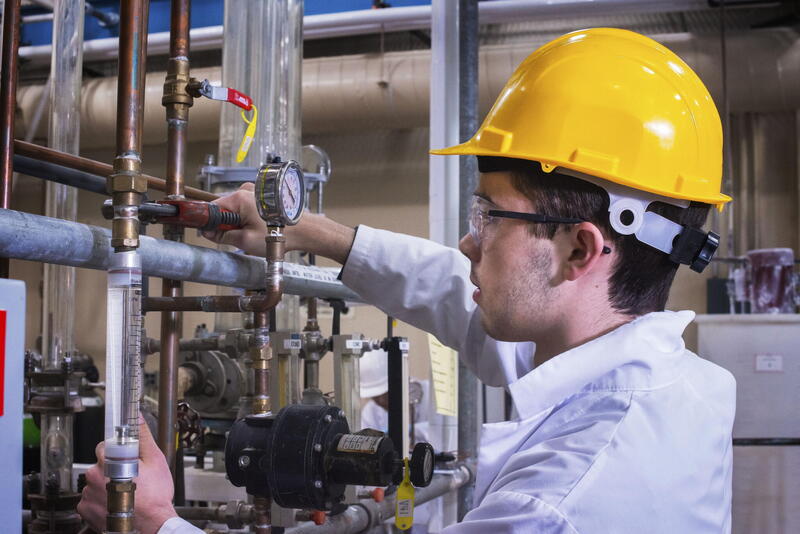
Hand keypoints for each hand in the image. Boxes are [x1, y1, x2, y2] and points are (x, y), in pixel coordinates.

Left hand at [77, 417, 176, 533]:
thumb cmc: (154, 497)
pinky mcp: (84, 510)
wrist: (151, 527)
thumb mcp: (155, 460)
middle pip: (99, 465)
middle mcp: (93, 477)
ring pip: (94, 482)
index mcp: (108, 461)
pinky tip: (115, 504)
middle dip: (112, 469)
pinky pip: (89, 499)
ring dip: (105, 485)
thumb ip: (142, 436)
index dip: (116, 452)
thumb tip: (136, 417)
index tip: (126, 460)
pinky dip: (100, 500)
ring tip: (124, 494)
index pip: (103, 446)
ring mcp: (87, 494)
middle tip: (130, 479)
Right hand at [203, 183, 356, 264]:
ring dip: (238, 223)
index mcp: (239, 197)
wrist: (304, 231)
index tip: (212, 235)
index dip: (210, 224)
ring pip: (236, 210)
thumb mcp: (244, 241)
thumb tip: (208, 233)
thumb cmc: (278, 234)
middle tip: (237, 238)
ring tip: (251, 235)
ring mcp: (255, 192)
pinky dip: (248, 219)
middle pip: (224, 208)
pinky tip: (258, 229)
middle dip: (227, 224)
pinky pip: (246, 208)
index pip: (212, 208)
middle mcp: (246, 190)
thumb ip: (223, 235)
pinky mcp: (263, 198)